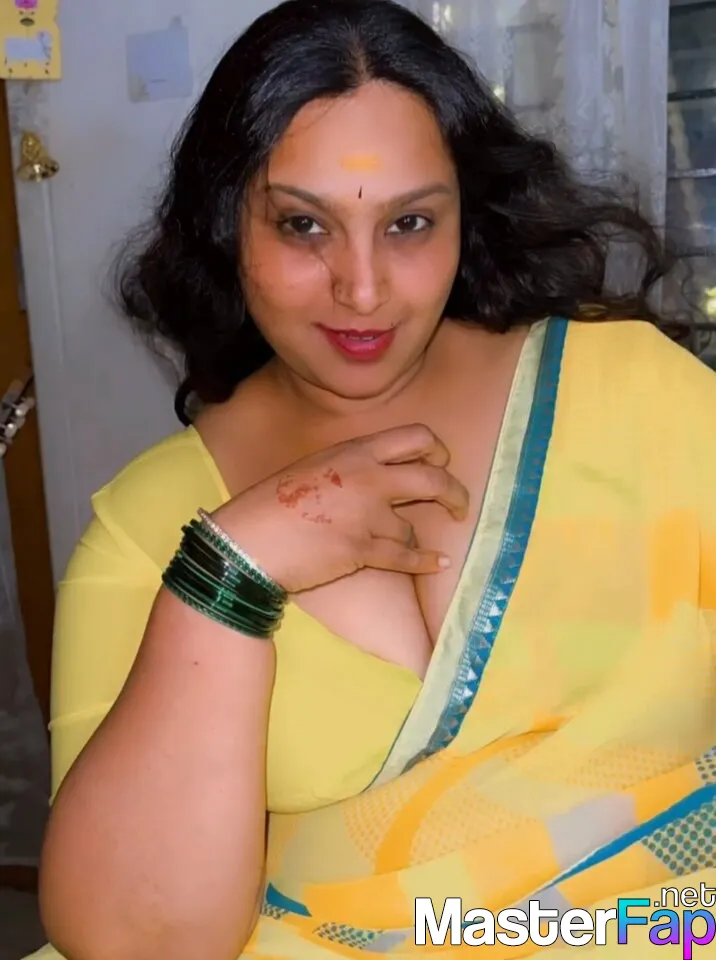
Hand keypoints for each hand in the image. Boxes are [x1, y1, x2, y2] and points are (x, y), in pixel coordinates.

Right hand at [211, 423, 469, 594]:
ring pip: (414, 525)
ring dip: (415, 537)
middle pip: (432, 477)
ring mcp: (368, 515)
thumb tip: (378, 476)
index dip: (435, 449)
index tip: (440, 462)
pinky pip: (407, 556)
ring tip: (414, 546)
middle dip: (453, 492)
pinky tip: (438, 562)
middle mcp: (368, 478)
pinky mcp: (363, 550)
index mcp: (354, 452)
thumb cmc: (271, 504)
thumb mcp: (313, 466)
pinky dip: (426, 561)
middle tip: (458, 505)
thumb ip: (350, 467)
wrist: (248, 542)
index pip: (414, 437)